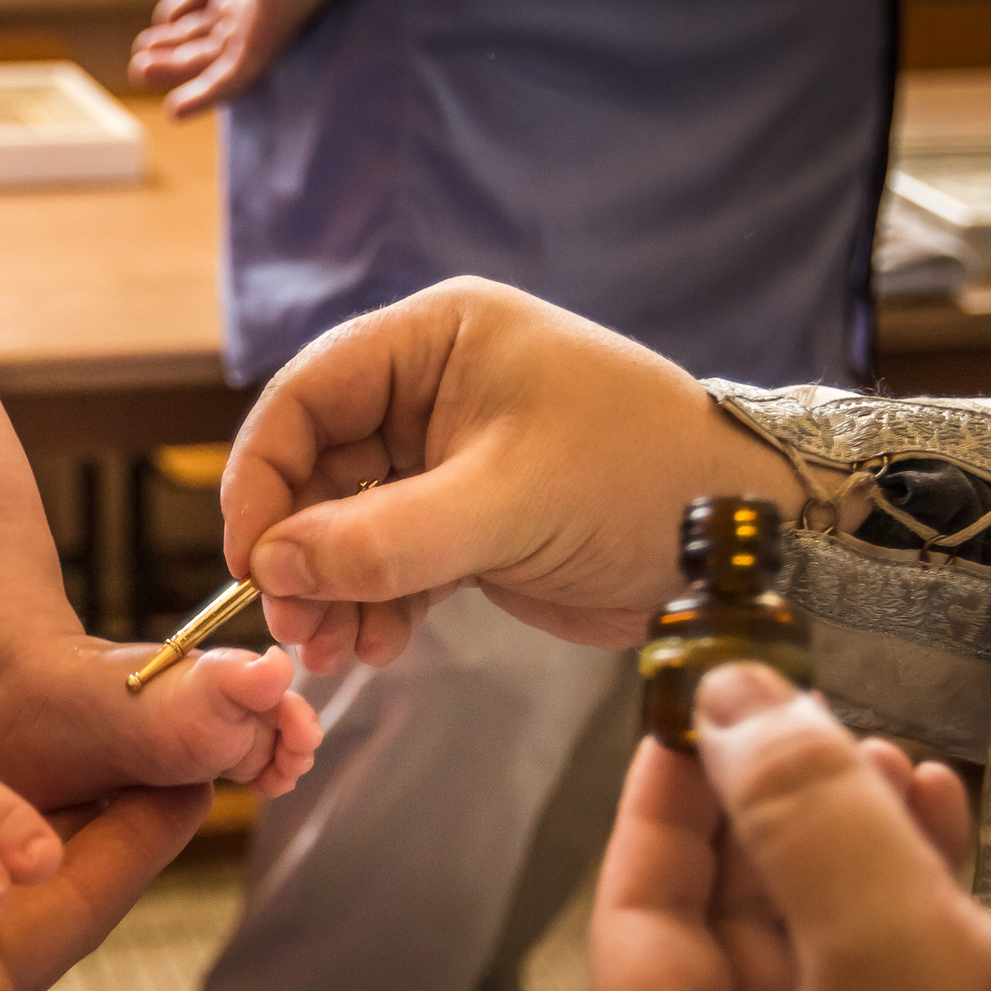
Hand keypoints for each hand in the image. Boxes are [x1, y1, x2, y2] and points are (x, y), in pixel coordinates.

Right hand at [129, 0, 370, 117]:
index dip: (185, 6)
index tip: (160, 21)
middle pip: (212, 26)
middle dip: (176, 45)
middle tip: (140, 58)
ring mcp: (265, 15)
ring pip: (216, 53)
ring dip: (178, 66)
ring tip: (141, 71)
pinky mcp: (270, 37)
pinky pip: (234, 78)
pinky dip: (204, 95)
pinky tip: (175, 112)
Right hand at [219, 277, 807, 669]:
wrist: (741, 541)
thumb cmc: (642, 480)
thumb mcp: (509, 504)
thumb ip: (384, 539)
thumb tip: (272, 568)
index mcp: (436, 339)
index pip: (307, 396)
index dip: (263, 476)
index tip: (250, 559)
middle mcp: (429, 389)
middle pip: (316, 466)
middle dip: (298, 551)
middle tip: (293, 627)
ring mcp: (444, 458)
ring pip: (344, 523)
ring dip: (329, 589)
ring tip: (332, 651)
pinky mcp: (464, 522)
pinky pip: (386, 560)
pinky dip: (371, 605)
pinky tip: (374, 646)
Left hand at [589, 662, 990, 990]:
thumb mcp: (885, 947)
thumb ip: (801, 815)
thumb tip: (730, 698)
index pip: (636, 931)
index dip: (661, 814)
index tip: (687, 716)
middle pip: (724, 929)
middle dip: (769, 815)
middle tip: (803, 721)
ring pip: (814, 940)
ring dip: (846, 839)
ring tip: (889, 756)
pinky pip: (888, 971)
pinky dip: (906, 886)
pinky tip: (938, 810)